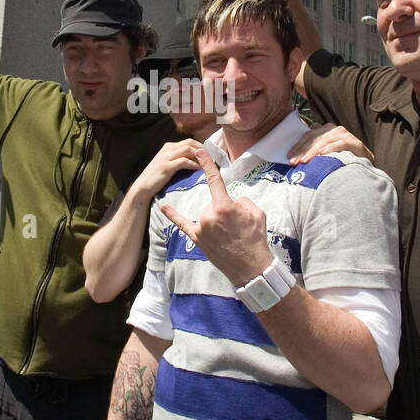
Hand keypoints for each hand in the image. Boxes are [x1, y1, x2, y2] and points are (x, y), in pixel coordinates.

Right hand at [129, 139, 203, 198]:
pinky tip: (199, 169)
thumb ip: (177, 160)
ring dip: (199, 155)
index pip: (189, 141)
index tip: (210, 155)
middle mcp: (167, 149)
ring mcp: (166, 157)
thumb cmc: (156, 179)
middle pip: (190, 142)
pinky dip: (193, 164)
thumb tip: (195, 162)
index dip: (201, 146)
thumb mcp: (166, 165)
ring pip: (187, 149)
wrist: (142, 187)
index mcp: (168, 147)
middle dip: (203, 149)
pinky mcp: (166, 166)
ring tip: (207, 163)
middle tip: (212, 158)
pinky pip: (183, 161)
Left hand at [159, 149, 272, 287]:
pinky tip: (164, 208)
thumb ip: (242, 201)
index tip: (200, 151)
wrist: (251, 268)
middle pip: (215, 203)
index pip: (214, 180)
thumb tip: (232, 201)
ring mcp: (201, 228)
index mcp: (224, 206)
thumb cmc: (256, 239)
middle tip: (238, 227)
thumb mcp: (256, 213)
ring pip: (208, 214)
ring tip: (231, 237)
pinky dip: (173, 216)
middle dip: (226, 211)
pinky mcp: (197, 239)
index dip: (207, 163)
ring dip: (218, 221)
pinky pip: (183, 225)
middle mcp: (209, 215)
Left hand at [287, 123, 373, 164]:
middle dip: (302, 150)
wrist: (365, 164)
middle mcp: (335, 130)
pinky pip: (341, 144)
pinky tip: (322, 154)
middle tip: (294, 162)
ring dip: (313, 151)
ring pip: (325, 141)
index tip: (288, 157)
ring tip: (304, 161)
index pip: (308, 136)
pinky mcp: (355, 143)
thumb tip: (299, 142)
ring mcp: (345, 135)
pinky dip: (330, 148)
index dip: (297, 145)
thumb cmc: (343, 158)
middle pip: (315, 138)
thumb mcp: (327, 151)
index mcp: (327, 130)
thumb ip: (315, 145)